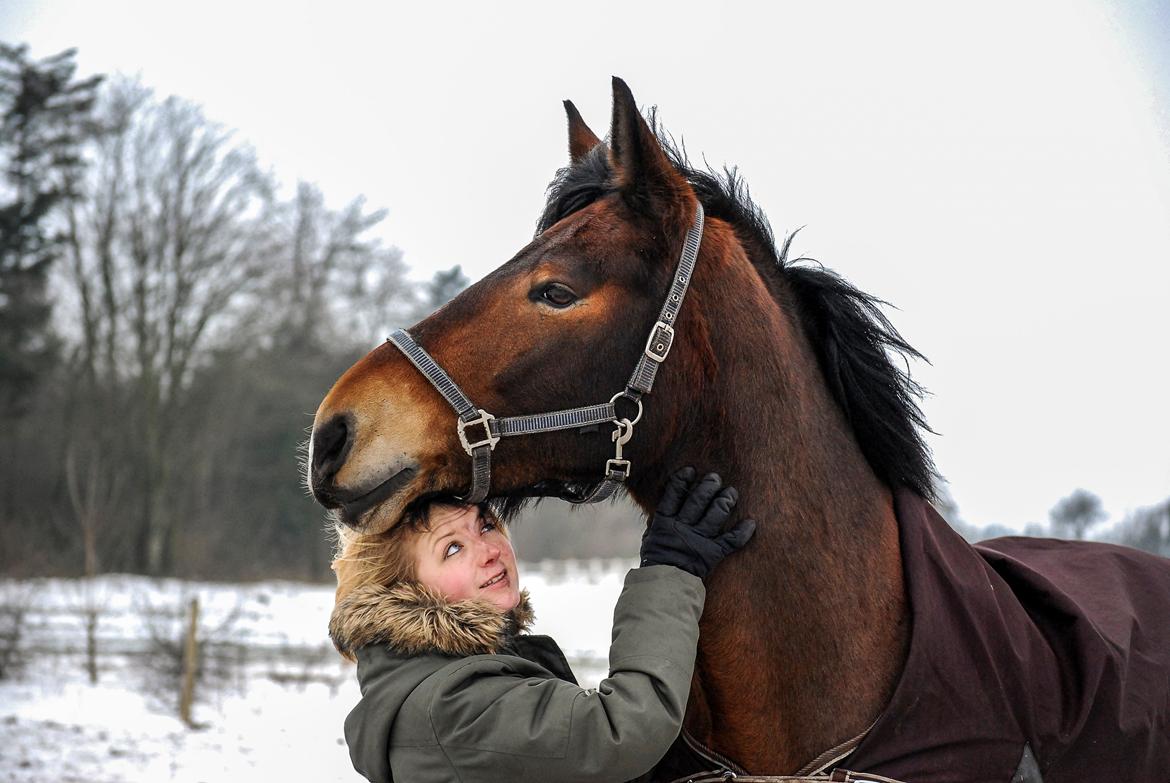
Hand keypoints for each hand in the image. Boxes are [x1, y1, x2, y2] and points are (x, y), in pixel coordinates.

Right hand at [639, 467, 755, 579]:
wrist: (664, 584)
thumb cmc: (656, 559)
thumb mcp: (651, 536)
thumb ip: (660, 519)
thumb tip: (668, 500)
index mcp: (665, 522)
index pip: (673, 496)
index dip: (682, 481)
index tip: (691, 470)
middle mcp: (682, 528)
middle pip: (697, 501)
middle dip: (708, 487)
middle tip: (715, 478)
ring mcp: (698, 541)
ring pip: (715, 516)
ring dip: (725, 502)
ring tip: (731, 493)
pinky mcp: (712, 554)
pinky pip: (730, 542)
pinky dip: (742, 533)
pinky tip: (751, 523)